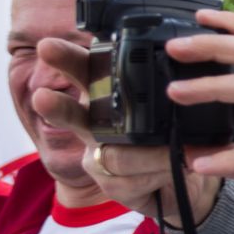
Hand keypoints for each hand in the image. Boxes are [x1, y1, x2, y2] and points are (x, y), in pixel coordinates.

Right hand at [32, 37, 222, 223]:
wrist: (191, 180)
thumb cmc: (176, 137)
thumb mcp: (177, 109)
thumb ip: (170, 87)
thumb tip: (174, 50)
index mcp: (108, 101)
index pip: (83, 74)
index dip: (65, 60)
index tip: (46, 46)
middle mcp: (96, 129)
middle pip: (70, 115)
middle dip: (56, 107)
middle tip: (41, 97)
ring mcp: (101, 160)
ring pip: (114, 156)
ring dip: (149, 155)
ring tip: (177, 150)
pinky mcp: (115, 188)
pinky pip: (130, 182)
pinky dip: (158, 174)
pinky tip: (176, 168)